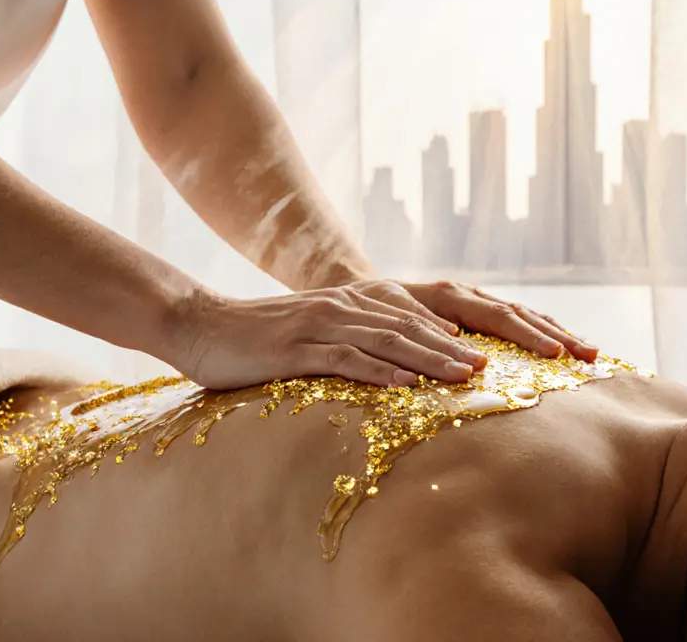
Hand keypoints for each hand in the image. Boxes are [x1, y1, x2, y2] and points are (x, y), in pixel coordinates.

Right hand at [171, 287, 487, 389]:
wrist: (198, 325)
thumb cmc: (254, 340)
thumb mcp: (307, 337)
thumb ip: (345, 345)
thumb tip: (386, 371)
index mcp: (347, 303)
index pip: (410, 318)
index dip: (449, 335)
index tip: (484, 354)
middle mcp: (339, 307)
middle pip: (409, 327)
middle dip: (452, 348)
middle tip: (488, 366)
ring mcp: (318, 325)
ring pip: (387, 339)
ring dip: (430, 358)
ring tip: (463, 374)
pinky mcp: (295, 348)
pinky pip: (346, 359)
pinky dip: (381, 370)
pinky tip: (408, 383)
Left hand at [389, 280, 597, 362]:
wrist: (359, 298)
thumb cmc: (372, 314)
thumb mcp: (390, 317)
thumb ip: (418, 326)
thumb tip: (453, 342)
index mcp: (451, 296)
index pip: (498, 315)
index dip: (528, 335)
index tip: (555, 353)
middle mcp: (468, 296)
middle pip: (521, 314)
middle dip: (557, 335)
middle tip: (589, 356)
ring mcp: (476, 304)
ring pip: (524, 315)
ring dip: (557, 334)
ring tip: (590, 353)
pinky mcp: (477, 314)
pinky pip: (515, 322)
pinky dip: (541, 333)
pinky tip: (564, 350)